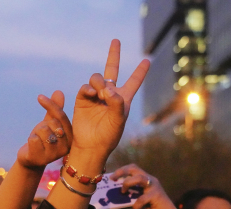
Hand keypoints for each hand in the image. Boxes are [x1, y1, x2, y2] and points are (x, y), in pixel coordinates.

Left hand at [17, 90, 71, 169]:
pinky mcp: (41, 158)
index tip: (40, 97)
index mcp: (71, 137)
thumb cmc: (43, 140)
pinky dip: (30, 139)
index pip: (61, 116)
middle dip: (43, 125)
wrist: (31, 158)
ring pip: (43, 130)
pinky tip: (33, 147)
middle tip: (42, 135)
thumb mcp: (49, 123)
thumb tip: (58, 91)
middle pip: (52, 123)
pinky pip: (34, 139)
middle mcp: (66, 147)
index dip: (51, 105)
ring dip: (36, 133)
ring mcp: (54, 154)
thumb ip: (54, 110)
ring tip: (38, 142)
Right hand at [71, 40, 149, 158]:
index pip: (134, 81)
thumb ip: (117, 102)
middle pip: (112, 70)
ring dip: (99, 81)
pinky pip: (86, 87)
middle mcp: (110, 94)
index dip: (140, 71)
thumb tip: (108, 88)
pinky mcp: (83, 100)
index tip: (147, 60)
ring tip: (100, 93)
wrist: (91, 146)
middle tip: (116, 40)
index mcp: (123, 99)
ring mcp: (95, 96)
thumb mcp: (118, 120)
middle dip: (113, 55)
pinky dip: (89, 88)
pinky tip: (93, 94)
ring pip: (97, 78)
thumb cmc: (109, 136)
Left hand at [111, 164, 180, 208]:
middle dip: (121, 172)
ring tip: (123, 192)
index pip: (133, 168)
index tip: (111, 178)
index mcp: (146, 179)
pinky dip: (136, 206)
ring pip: (139, 178)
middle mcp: (150, 180)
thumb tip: (115, 195)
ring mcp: (154, 187)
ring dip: (128, 184)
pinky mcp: (156, 195)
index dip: (121, 170)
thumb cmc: (151, 208)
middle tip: (113, 180)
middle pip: (134, 169)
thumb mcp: (138, 200)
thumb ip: (130, 195)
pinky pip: (142, 199)